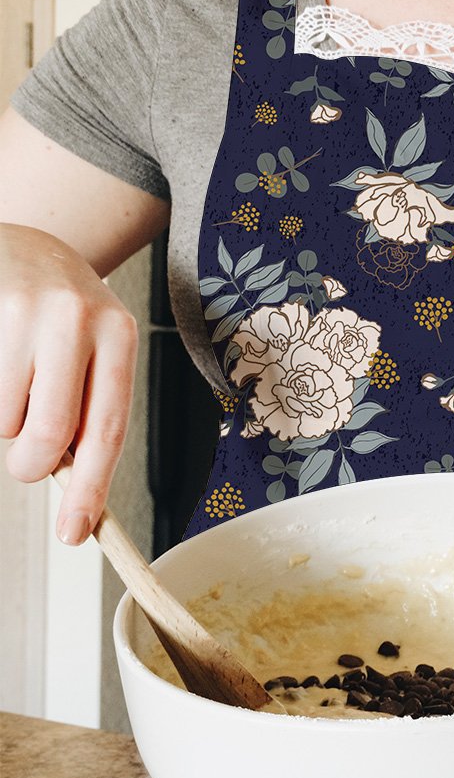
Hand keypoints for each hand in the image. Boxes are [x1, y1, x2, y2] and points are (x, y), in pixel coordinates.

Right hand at [0, 223, 137, 543]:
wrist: (27, 246)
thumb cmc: (68, 316)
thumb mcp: (100, 352)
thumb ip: (93, 413)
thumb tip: (79, 494)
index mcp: (118, 333)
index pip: (107, 429)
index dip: (91, 489)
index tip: (75, 531)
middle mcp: (73, 317)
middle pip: (49, 433)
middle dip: (34, 465)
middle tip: (28, 462)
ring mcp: (19, 309)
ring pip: (3, 418)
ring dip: (6, 422)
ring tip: (18, 381)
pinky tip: (2, 365)